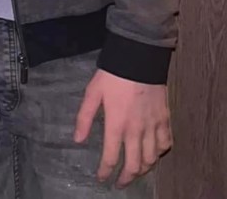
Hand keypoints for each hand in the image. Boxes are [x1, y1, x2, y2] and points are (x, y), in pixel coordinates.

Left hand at [74, 68, 171, 187]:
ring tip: (135, 172)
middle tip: (120, 183)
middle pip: (134, 164)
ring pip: (152, 158)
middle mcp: (136, 130)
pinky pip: (166, 144)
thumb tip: (77, 140)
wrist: (138, 60)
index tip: (101, 178)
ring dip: (143, 169)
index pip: (111, 157)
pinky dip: (160, 153)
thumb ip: (84, 118)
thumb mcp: (92, 93)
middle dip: (126, 178)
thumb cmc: (112, 76)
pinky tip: (153, 154)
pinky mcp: (165, 120)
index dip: (105, 171)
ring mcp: (153, 126)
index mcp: (116, 124)